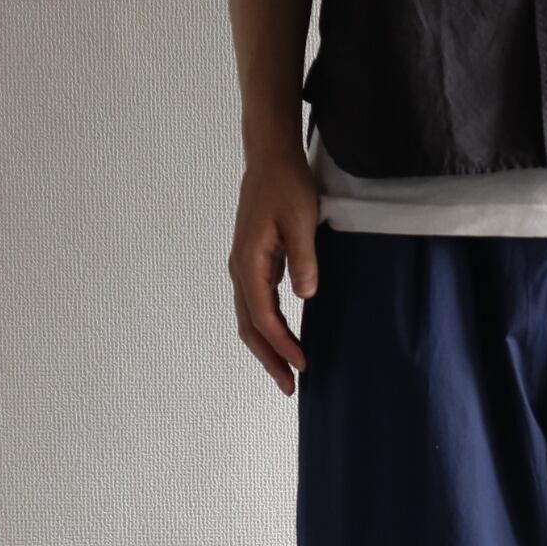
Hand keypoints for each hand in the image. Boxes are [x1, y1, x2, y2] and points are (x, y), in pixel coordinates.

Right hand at [229, 145, 319, 395]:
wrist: (270, 158)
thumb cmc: (287, 184)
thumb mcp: (302, 220)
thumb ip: (305, 259)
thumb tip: (306, 295)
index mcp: (249, 262)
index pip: (264, 317)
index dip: (283, 345)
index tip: (302, 365)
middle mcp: (240, 268)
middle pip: (249, 327)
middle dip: (269, 359)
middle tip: (290, 388)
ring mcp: (243, 267)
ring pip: (249, 319)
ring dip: (266, 348)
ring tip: (286, 373)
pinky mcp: (252, 264)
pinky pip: (256, 305)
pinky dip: (267, 328)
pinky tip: (284, 340)